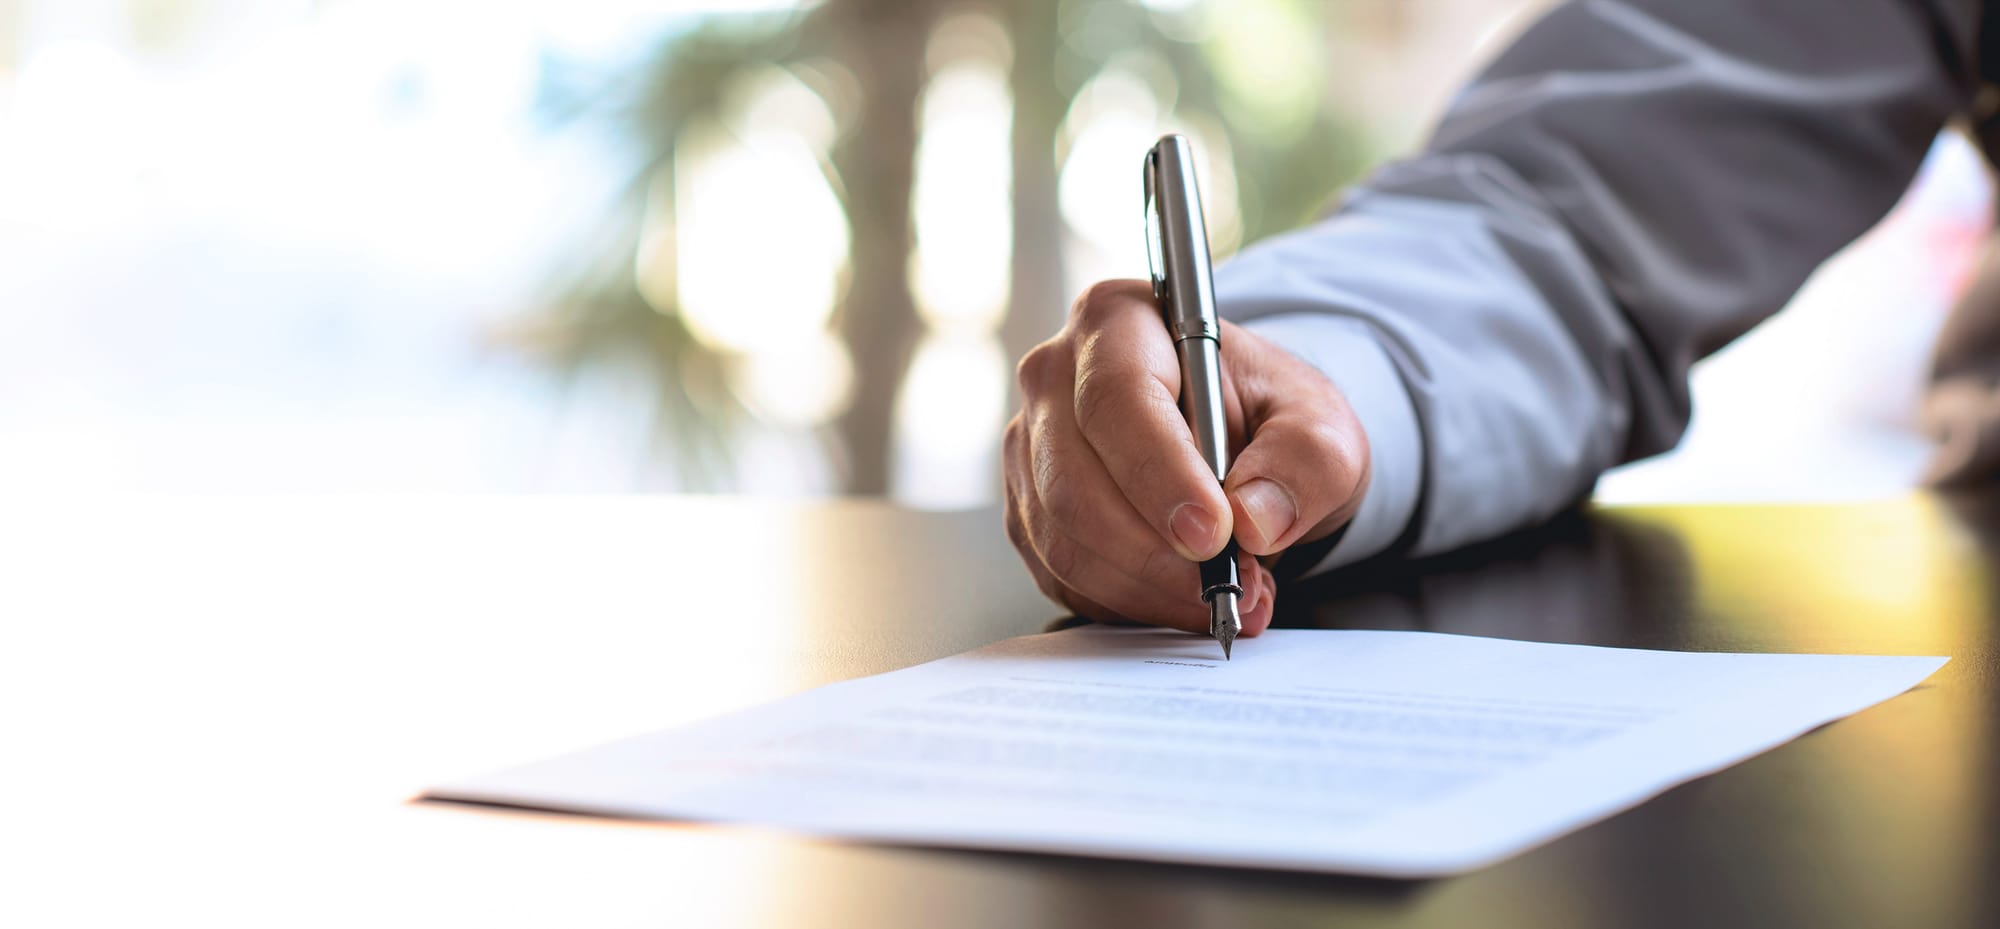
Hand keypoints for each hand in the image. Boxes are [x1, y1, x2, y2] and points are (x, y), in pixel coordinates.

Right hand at [1003, 279, 1369, 634]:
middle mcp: (1055, 379)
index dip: (1160, 474)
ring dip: (1146, 587)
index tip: (1214, 534)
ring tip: (1223, 594)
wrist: (1242, 442)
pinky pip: (1061, 575)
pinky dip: (1127, 602)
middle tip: (1229, 583)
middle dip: (1154, 553)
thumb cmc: (1267, 415)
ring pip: (1062, 539)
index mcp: (1119, 322)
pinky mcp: (1029, 510)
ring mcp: (1031, 448)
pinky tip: (1181, 597)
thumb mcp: (1320, 423)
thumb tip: (1255, 520)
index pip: (1116, 398)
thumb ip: (1306, 461)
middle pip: (1074, 481)